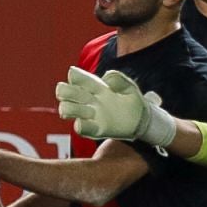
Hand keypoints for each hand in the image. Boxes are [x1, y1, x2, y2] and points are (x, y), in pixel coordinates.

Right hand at [55, 66, 175, 145]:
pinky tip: (88, 122)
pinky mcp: (95, 130)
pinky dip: (81, 125)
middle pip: (63, 91)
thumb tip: (106, 78)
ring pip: (66, 109)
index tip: (81, 78)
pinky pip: (80, 128)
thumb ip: (119, 79)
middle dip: (66, 91)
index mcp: (94, 86)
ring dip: (72, 108)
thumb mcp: (129, 86)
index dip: (75, 76)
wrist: (142, 121)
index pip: (76, 77)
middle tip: (83, 95)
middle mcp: (88, 100)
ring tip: (89, 111)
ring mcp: (89, 115)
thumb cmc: (133, 101)